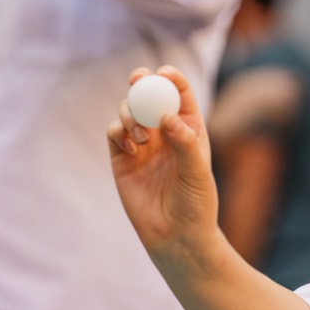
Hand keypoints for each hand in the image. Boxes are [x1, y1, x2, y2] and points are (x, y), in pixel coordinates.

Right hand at [107, 66, 219, 260]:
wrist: (175, 236)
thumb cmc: (196, 204)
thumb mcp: (196, 172)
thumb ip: (184, 142)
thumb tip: (167, 116)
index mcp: (189, 128)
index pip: (179, 95)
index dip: (171, 79)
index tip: (163, 73)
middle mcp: (164, 132)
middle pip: (150, 96)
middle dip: (142, 83)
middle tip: (137, 79)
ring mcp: (141, 144)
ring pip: (129, 111)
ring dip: (130, 113)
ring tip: (141, 137)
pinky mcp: (121, 159)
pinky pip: (114, 133)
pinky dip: (117, 132)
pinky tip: (130, 147)